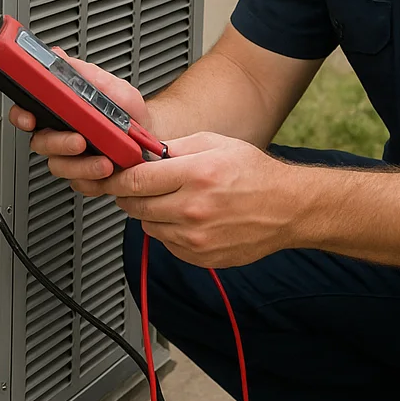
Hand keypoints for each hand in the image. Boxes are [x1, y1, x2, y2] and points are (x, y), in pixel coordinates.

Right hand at [10, 51, 151, 188]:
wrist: (153, 138)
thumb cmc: (129, 113)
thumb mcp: (110, 86)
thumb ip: (83, 73)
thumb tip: (58, 56)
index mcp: (60, 112)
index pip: (28, 112)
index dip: (22, 115)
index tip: (29, 117)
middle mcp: (61, 135)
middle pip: (41, 143)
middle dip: (59, 143)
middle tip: (79, 139)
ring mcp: (72, 159)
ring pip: (60, 167)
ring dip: (82, 165)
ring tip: (104, 160)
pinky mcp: (86, 178)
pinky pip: (80, 184)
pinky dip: (95, 179)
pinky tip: (109, 170)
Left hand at [78, 132, 302, 268]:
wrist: (287, 208)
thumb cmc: (255, 174)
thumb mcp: (216, 144)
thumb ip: (176, 147)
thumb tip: (143, 151)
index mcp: (197, 175)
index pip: (136, 180)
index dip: (117, 177)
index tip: (112, 174)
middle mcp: (194, 209)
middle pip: (135, 205)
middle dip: (127, 195)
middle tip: (135, 186)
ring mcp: (196, 238)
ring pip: (148, 226)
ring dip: (149, 213)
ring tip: (170, 200)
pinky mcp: (201, 257)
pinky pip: (166, 244)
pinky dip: (168, 231)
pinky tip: (187, 218)